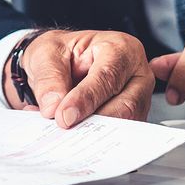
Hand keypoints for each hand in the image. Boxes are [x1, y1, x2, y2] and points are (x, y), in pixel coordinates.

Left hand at [4, 29, 152, 126]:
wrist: (62, 61)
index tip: (65, 116)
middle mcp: (136, 73)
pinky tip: (76, 134)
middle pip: (125, 104)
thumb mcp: (46, 53)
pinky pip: (120, 133)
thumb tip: (53, 107)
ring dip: (95, 131)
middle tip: (66, 127)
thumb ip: (49, 78)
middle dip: (95, 120)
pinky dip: (97, 136)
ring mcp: (139, 97)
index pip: (108, 76)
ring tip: (67, 132)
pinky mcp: (133, 117)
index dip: (86, 98)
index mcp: (120, 48)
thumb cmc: (62, 52)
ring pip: (126, 122)